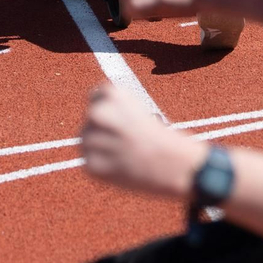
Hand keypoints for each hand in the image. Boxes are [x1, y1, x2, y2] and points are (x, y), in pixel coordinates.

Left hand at [82, 82, 206, 197]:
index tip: (121, 121)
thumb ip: (119, 111)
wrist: (174, 165)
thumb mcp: (142, 111)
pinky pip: (91, 162)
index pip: (97, 97)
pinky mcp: (91, 164)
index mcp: (113, 94)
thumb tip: (99, 119)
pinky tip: (121, 168)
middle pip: (91, 119)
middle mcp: (98, 112)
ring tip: (125, 155)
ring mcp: (92, 139)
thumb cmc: (165, 139)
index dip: (110, 110)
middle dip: (102, 129)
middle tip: (124, 141)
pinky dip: (103, 167)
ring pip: (88, 141)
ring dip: (100, 147)